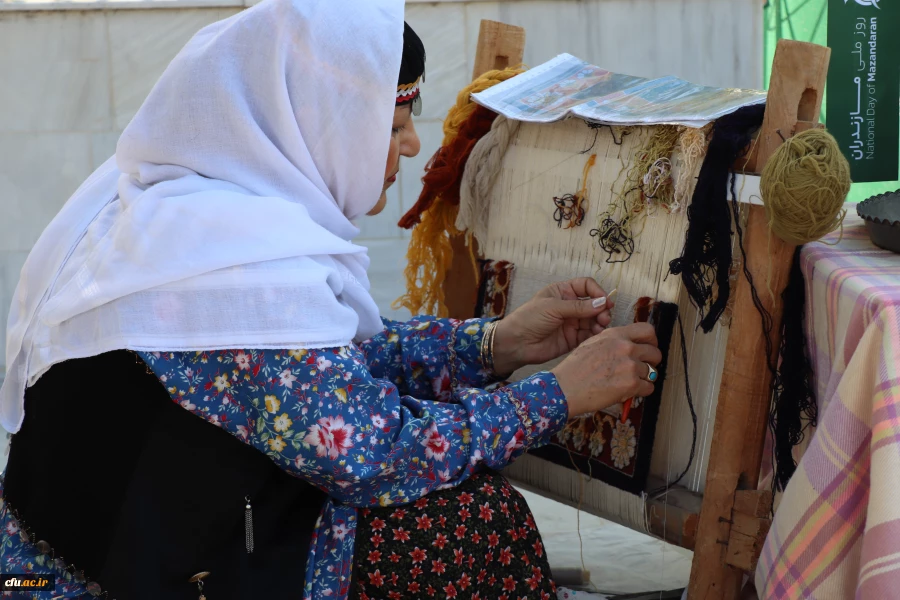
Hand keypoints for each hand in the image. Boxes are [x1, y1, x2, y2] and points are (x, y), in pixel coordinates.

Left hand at [491, 278, 614, 374]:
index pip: (586, 286)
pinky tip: (596, 334)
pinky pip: (589, 335)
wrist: (516, 343)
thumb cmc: (529, 319)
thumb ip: (579, 306)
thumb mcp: (553, 307)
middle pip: (593, 304)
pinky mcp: (572, 339)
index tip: (605, 301)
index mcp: (563, 292)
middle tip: (604, 317)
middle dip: (602, 309)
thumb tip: (603, 303)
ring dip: (600, 322)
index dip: (597, 292)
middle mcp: (569, 306)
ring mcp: (571, 323)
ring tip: (601, 326)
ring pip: (594, 320)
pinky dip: (595, 334)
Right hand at [550, 323, 661, 417]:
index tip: (648, 347)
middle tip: (642, 368)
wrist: (566, 388)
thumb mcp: (592, 343)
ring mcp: (630, 365)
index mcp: (615, 335)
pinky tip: (629, 392)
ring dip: (644, 378)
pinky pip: (649, 388)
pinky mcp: (632, 384)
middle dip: (651, 362)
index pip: (648, 331)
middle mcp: (625, 347)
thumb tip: (630, 345)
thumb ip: (613, 341)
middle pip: (655, 352)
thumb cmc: (575, 369)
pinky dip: (642, 391)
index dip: (651, 341)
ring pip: (652, 372)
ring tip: (631, 382)